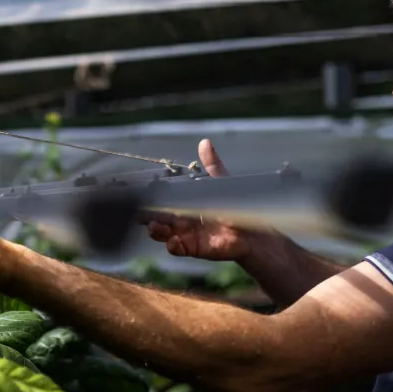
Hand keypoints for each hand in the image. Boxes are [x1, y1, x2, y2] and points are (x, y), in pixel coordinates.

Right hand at [144, 139, 252, 260]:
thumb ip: (212, 165)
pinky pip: (178, 249)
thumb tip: (205, 142)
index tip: (140, 193)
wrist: (252, 227)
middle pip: (157, 218)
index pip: (161, 201)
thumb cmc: (234, 204)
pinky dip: (173, 246)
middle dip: (147, 216)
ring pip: (163, 234)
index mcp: (183, 203)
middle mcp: (180, 220)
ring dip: (156, 231)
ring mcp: (185, 235)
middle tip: (141, 212)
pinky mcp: (194, 248)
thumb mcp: (221, 182)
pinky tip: (172, 241)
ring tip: (155, 226)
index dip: (150, 198)